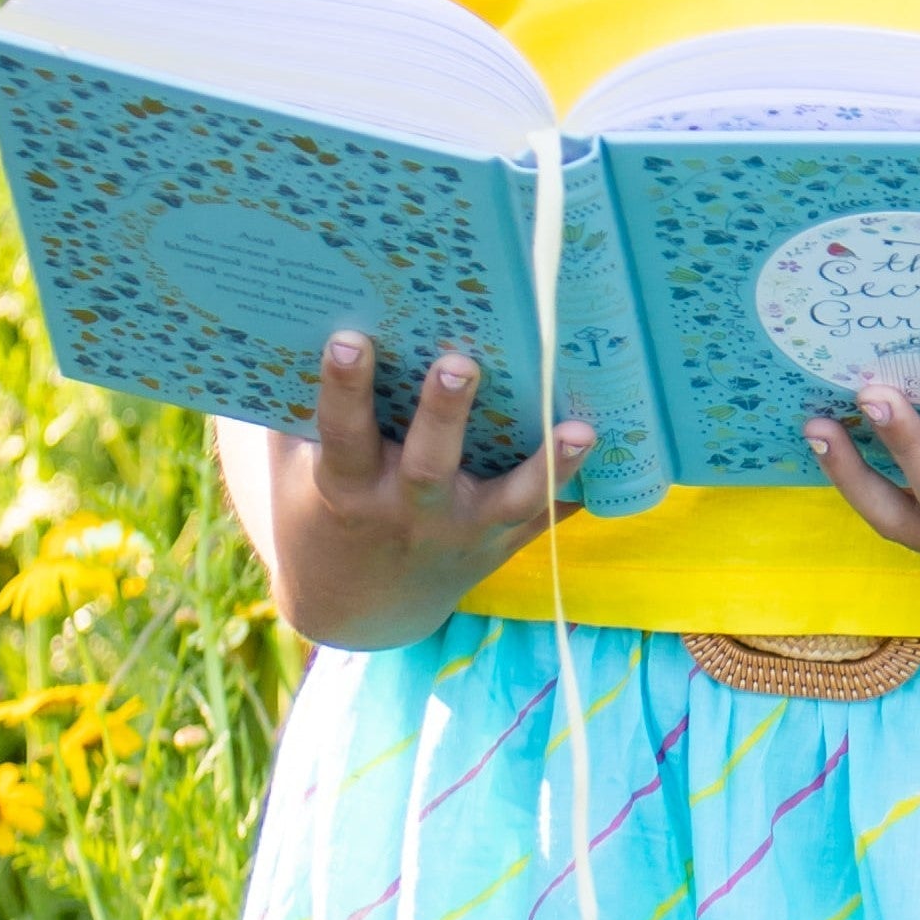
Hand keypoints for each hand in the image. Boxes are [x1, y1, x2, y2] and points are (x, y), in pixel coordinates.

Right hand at [250, 334, 589, 651]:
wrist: (358, 608)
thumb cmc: (320, 510)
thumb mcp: (294, 469)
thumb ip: (299, 408)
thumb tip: (307, 312)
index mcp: (347, 489)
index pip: (344, 433)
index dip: (344, 387)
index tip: (350, 339)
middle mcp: (408, 513)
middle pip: (430, 463)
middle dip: (445, 413)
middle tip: (459, 362)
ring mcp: (463, 532)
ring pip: (510, 500)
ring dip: (547, 466)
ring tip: (580, 429)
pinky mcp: (502, 543)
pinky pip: (548, 516)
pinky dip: (583, 487)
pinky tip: (625, 450)